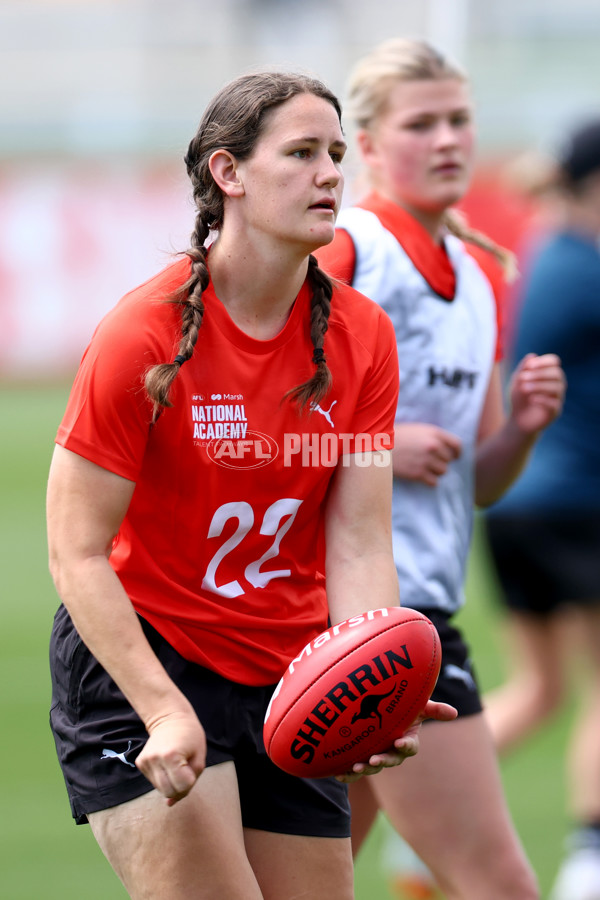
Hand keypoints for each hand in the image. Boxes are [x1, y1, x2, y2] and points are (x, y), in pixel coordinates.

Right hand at [135, 710, 206, 805]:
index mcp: (171, 756)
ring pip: (161, 789)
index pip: (182, 787)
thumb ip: (190, 782)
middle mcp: (154, 759)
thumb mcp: (199, 756)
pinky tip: (166, 763)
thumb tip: (170, 803)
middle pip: (169, 792)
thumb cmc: (190, 736)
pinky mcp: (140, 763)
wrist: (170, 718)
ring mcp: (145, 761)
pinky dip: (163, 778)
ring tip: (176, 764)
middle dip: (180, 787)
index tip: (192, 769)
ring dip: (171, 783)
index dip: (190, 782)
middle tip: (185, 771)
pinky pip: (154, 781)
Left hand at [335, 699, 456, 782]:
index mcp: (406, 740)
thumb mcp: (417, 705)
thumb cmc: (401, 707)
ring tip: (356, 768)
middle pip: (389, 760)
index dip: (406, 745)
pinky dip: (348, 775)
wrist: (377, 708)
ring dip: (365, 769)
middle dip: (382, 761)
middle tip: (373, 760)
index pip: (409, 747)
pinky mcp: (360, 758)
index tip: (399, 742)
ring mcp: (376, 755)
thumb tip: (454, 713)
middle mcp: (392, 751)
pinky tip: (339, 774)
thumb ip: (433, 709)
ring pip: (372, 767)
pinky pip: (355, 771)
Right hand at [393, 423, 461, 485]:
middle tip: (430, 462)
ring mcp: (425, 460)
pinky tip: (422, 477)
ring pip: (443, 471)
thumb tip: (448, 450)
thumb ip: (433, 437)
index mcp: (434, 433)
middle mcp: (432, 446)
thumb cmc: (397, 436)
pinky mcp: (417, 473)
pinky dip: (430, 481)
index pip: (456, 445)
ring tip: (425, 469)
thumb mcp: (417, 430)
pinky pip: (434, 482)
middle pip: (448, 460)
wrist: (377, 445)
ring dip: (436, 472)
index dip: (457, 453)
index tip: (455, 457)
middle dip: (441, 462)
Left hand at [508, 353, 565, 434]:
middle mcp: (556, 384)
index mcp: (548, 374)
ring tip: (523, 388)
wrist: (517, 420)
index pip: (554, 361)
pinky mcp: (555, 412)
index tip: (530, 366)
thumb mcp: (517, 381)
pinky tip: (531, 399)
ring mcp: (558, 398)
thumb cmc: (519, 398)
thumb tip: (532, 355)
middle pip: (556, 373)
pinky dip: (543, 399)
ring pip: (557, 387)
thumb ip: (524, 368)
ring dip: (539, 385)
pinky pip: (555, 403)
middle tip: (523, 378)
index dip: (544, 362)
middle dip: (539, 374)